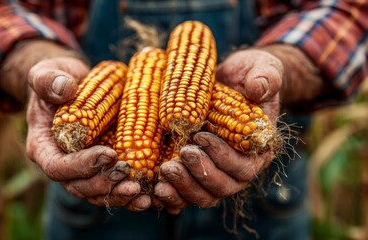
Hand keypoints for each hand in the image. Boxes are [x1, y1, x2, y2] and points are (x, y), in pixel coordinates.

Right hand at [26, 57, 146, 209]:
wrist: (72, 85)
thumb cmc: (57, 78)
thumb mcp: (47, 72)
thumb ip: (49, 80)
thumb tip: (65, 89)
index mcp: (43, 146)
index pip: (57, 166)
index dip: (82, 165)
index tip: (109, 154)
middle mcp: (62, 164)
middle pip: (79, 186)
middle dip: (105, 185)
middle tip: (130, 180)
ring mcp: (82, 169)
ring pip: (97, 192)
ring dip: (119, 195)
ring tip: (142, 194)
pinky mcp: (101, 167)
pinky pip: (112, 186)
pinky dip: (129, 193)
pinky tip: (148, 195)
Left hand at [154, 48, 282, 213]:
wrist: (230, 80)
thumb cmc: (249, 75)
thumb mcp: (262, 69)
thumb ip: (265, 78)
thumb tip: (258, 89)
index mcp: (257, 149)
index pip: (243, 166)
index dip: (222, 156)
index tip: (200, 137)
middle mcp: (237, 167)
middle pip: (222, 187)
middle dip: (198, 175)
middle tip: (176, 159)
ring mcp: (215, 172)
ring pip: (203, 195)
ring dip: (182, 188)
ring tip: (163, 171)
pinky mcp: (195, 172)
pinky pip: (185, 194)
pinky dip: (172, 196)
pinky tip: (156, 188)